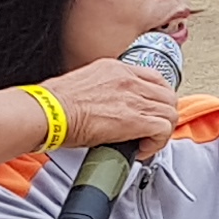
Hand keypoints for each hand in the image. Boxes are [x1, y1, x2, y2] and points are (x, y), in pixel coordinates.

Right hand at [36, 51, 179, 147]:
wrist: (48, 112)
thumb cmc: (55, 103)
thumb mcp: (84, 83)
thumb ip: (102, 90)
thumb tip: (106, 105)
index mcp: (116, 69)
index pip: (155, 78)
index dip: (158, 98)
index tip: (151, 111)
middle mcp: (129, 80)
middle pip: (168, 96)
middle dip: (163, 116)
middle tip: (150, 130)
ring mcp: (133, 99)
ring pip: (170, 113)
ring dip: (161, 131)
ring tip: (145, 142)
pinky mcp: (133, 120)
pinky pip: (163, 129)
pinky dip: (157, 143)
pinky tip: (141, 149)